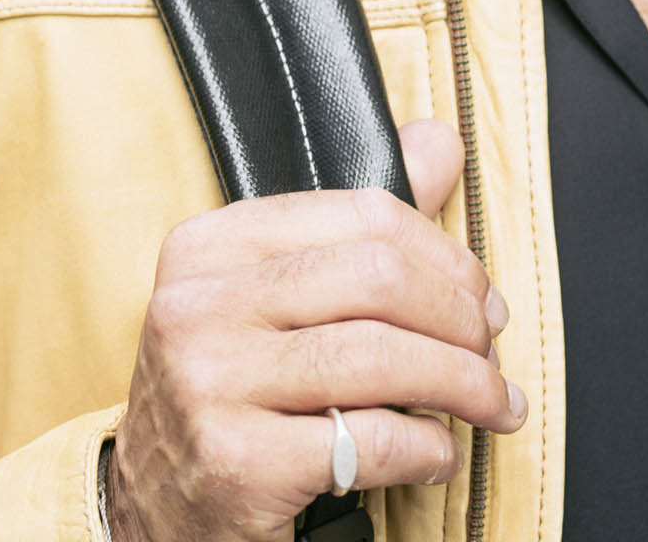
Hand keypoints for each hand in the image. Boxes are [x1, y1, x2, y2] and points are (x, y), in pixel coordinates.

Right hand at [105, 119, 525, 541]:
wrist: (152, 512)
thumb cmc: (235, 392)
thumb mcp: (277, 295)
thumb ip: (357, 225)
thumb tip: (440, 142)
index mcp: (212, 245)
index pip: (363, 217)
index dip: (445, 256)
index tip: (484, 298)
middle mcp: (200, 304)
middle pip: (379, 280)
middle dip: (460, 319)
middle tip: (493, 353)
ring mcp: (209, 382)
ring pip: (381, 358)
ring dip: (464, 384)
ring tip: (495, 404)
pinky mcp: (234, 463)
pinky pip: (368, 439)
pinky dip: (427, 447)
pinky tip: (440, 454)